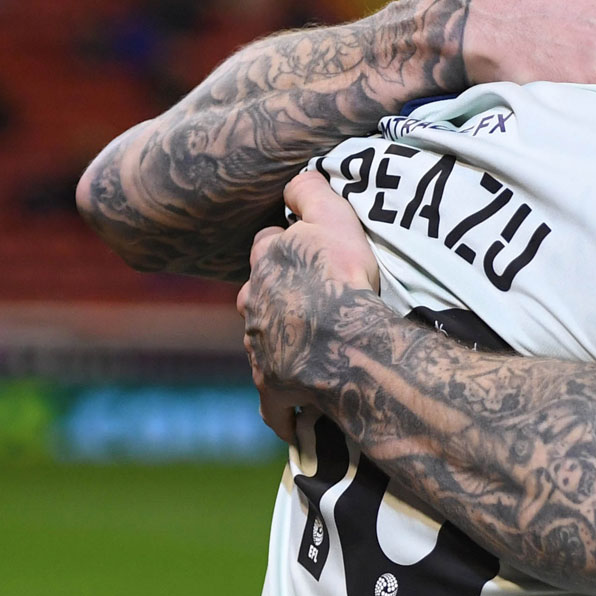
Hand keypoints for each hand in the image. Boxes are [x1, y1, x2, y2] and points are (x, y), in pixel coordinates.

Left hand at [236, 170, 381, 441]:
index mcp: (266, 263)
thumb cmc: (341, 277)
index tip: (305, 251)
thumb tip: (293, 176)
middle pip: (256, 295)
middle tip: (306, 301)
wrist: (342, 341)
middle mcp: (254, 306)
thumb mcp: (332, 217)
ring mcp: (260, 348)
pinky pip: (274, 401)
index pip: (266, 246)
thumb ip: (309, 191)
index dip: (285, 246)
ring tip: (306, 349)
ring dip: (278, 342)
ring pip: (262, 341)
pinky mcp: (272, 387)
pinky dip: (281, 409)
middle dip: (274, 297)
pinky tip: (293, 419)